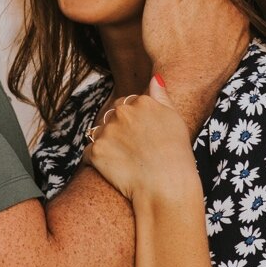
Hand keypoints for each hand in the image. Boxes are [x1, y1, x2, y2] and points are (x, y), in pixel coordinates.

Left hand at [85, 79, 198, 203]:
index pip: (128, 104)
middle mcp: (122, 112)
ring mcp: (107, 131)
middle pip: (111, 116)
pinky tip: (113, 171)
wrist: (167, 187)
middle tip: (134, 151)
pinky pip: (89, 153)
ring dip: (107, 144)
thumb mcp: (175, 119)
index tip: (143, 138)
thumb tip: (153, 79)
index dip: (134, 122)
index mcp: (141, 101)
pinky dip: (96, 161)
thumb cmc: (176, 155)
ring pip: (99, 133)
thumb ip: (161, 97)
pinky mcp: (95, 152)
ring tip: (124, 162)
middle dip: (118, 130)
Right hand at [140, 0, 248, 132]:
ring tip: (192, 23)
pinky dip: (222, 24)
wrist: (187, 86)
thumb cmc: (168, 41)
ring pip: (227, 1)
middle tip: (183, 9)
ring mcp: (243, 18)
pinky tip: (204, 35)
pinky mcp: (244, 38)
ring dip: (214, 5)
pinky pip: (234, 21)